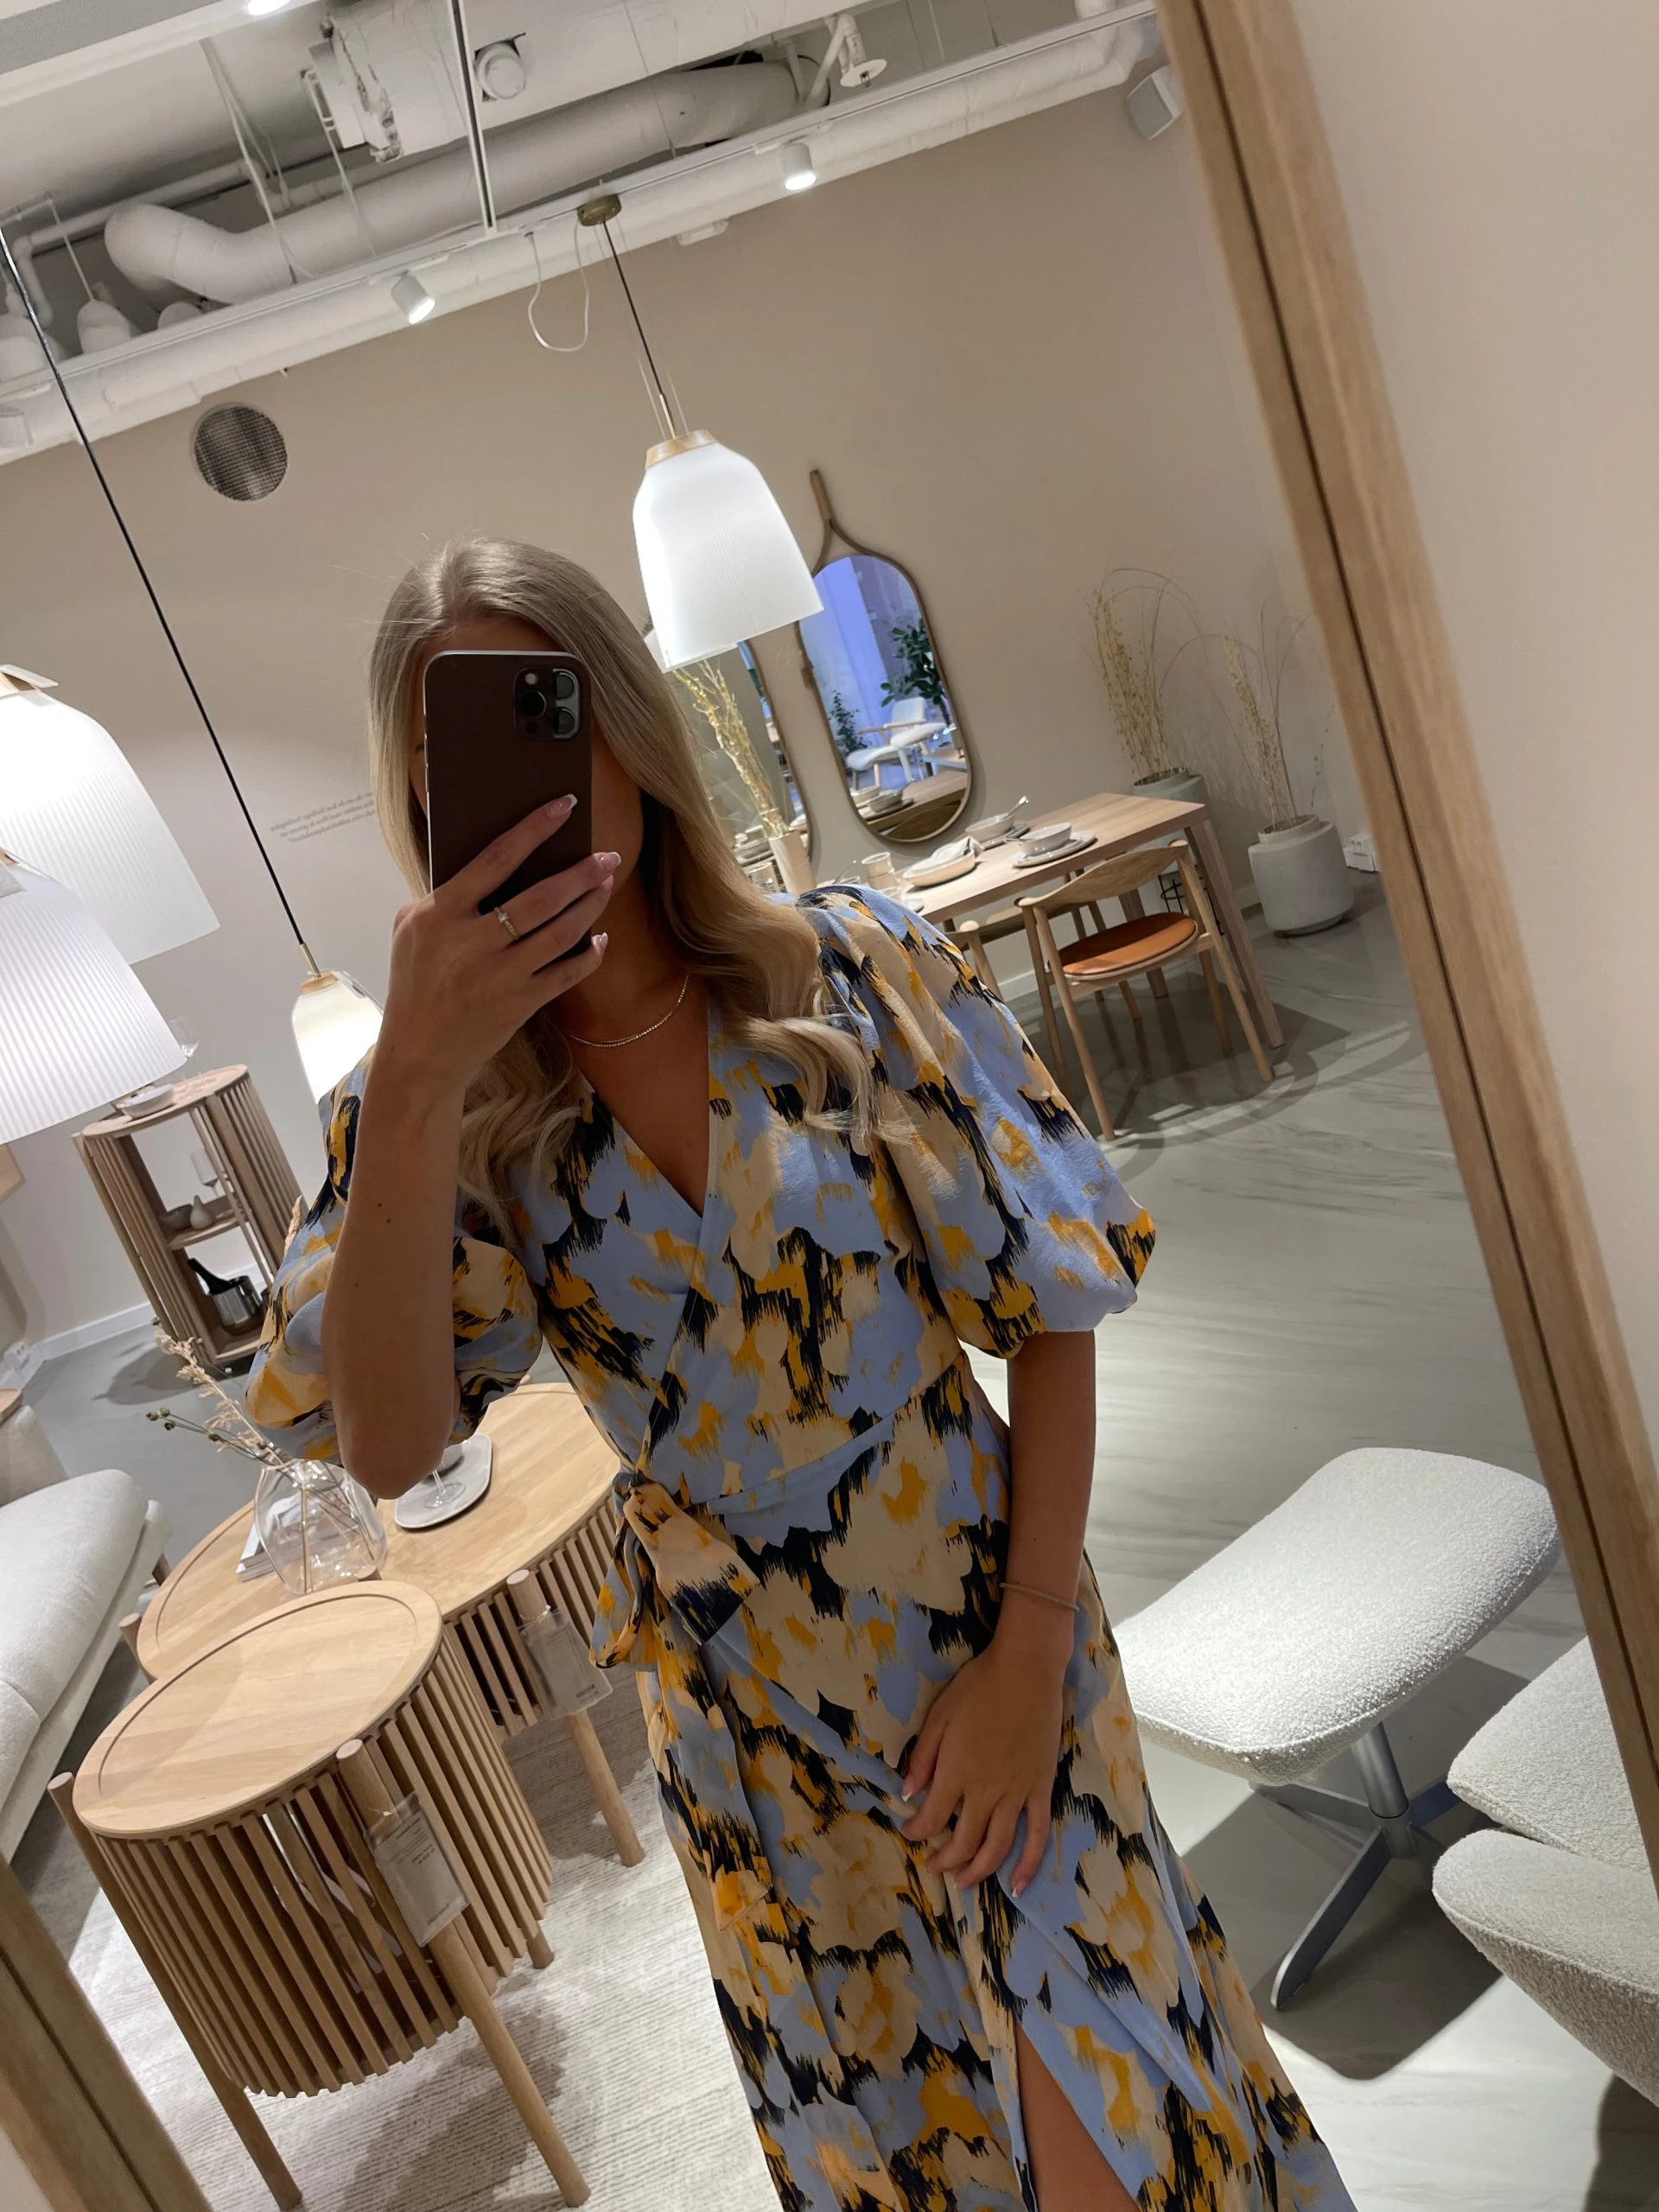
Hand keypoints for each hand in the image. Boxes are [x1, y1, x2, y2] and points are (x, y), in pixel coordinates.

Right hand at [378, 798, 615, 1097]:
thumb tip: (484, 868)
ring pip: (560, 932)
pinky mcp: (520, 1004)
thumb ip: (441, 898)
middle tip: (608, 856)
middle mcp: (472, 942)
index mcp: (441, 914)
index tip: (563, 806)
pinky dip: (588, 954)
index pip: (495, 859)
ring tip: (607, 886)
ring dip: (591, 906)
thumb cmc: (414, 984)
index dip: (533, 829)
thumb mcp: (409, 931)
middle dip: (582, 873)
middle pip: (541, 898)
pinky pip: (566, 972)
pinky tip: (600, 939)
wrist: (420, 1052)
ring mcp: (499, 975)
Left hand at [901, 1609, 1070, 1895]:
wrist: (1027, 1671)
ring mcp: (1016, 1793)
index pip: (931, 1817)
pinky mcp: (1041, 1789)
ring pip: (997, 1847)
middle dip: (944, 1860)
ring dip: (978, 1871)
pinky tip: (1017, 1886)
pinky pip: (1037, 1835)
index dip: (917, 1831)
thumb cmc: (978, 1687)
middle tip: (934, 1866)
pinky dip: (1028, 1864)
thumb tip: (907, 1793)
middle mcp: (985, 1791)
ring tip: (964, 1882)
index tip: (909, 1831)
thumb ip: (923, 1758)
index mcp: (956, 1773)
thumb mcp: (939, 1715)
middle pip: (963, 1841)